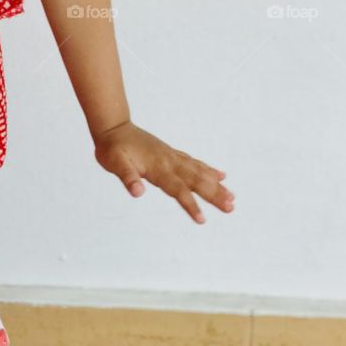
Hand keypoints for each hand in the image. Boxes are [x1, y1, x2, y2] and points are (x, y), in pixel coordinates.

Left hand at [93, 120, 234, 223]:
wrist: (112, 126)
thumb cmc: (112, 148)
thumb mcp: (114, 163)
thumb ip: (127, 177)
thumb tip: (137, 192)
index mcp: (157, 167)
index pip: (177, 189)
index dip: (190, 204)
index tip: (203, 219)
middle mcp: (168, 161)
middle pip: (195, 180)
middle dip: (214, 194)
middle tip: (232, 207)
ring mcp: (171, 156)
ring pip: (198, 172)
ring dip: (216, 184)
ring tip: (233, 197)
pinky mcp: (171, 154)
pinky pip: (193, 163)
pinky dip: (208, 169)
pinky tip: (220, 175)